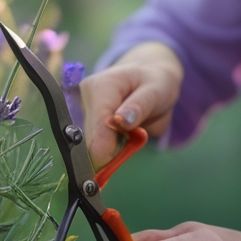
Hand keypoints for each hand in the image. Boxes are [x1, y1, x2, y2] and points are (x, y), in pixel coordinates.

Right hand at [81, 42, 182, 165]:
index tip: (119, 161)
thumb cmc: (155, 83)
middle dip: (113, 150)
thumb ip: (140, 106)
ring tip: (130, 133)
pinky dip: (110, 148)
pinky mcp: (86, 123)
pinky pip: (96, 146)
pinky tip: (122, 136)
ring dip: (112, 149)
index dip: (108, 150)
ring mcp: (83, 111)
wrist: (150, 79)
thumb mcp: (156, 91)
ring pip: (92, 147)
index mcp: (101, 87)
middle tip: (134, 140)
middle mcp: (86, 98)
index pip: (97, 127)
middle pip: (91, 141)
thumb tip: (120, 121)